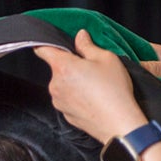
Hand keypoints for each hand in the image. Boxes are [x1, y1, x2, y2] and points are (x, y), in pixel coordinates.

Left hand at [34, 29, 147, 144]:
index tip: (53, 43)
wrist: (119, 124)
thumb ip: (88, 45)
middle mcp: (55, 85)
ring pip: (63, 85)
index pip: (42, 49)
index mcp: (63, 67)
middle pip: (57, 68)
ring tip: (95, 86)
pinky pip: (68, 100)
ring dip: (73, 82)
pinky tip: (93, 98)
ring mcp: (59, 102)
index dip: (46, 44)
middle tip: (91, 68)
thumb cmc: (114, 91)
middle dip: (70, 65)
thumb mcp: (106, 58)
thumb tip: (80, 36)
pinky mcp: (65, 115)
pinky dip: (77, 97)